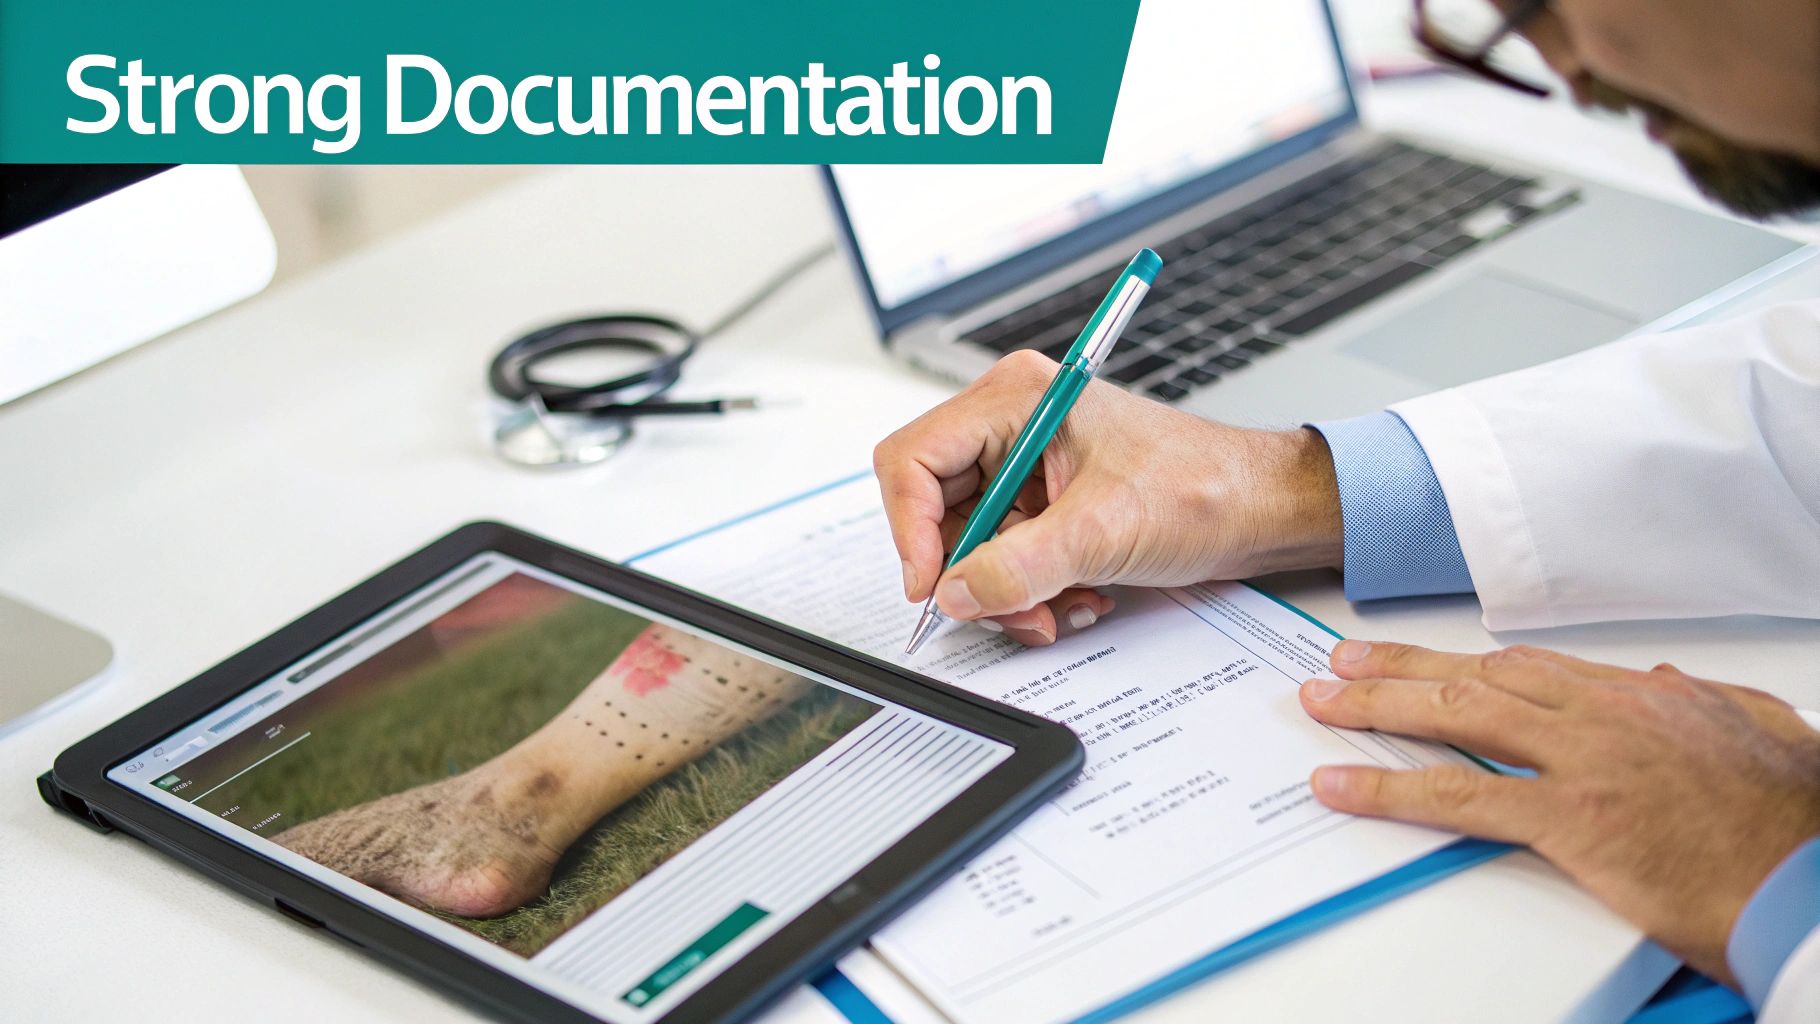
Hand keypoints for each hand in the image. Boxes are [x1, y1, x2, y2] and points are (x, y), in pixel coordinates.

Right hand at [874, 350, 1343, 645]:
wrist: (1259, 512)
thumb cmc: (1203, 488)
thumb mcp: (1104, 531)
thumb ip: (1019, 566)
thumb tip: (955, 594)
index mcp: (1014, 400)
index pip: (914, 460)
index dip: (911, 529)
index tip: (932, 586)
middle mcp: (1009, 426)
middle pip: (935, 509)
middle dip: (971, 572)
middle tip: (1009, 608)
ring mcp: (1024, 467)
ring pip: (968, 545)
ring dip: (1008, 591)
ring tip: (1060, 606)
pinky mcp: (1042, 505)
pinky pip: (1002, 559)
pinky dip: (1031, 591)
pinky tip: (1078, 595)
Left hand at [1300, 640, 1819, 983]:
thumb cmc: (1795, 820)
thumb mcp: (1755, 733)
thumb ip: (1701, 704)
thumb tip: (1661, 682)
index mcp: (1640, 698)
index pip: (1525, 667)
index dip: (1460, 662)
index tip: (1417, 660)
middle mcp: (1602, 716)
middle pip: (1477, 677)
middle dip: (1399, 669)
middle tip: (1339, 665)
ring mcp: (1584, 763)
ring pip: (1457, 716)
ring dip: (1377, 706)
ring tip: (1320, 705)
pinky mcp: (1572, 820)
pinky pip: (1460, 795)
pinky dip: (1389, 786)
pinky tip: (1341, 784)